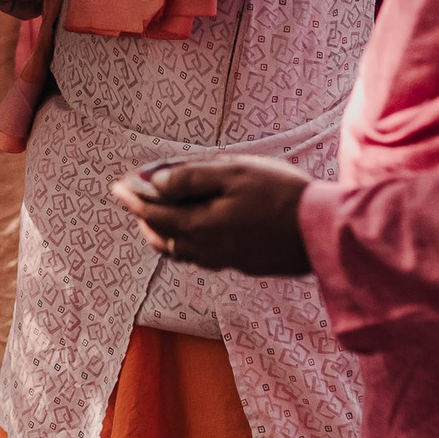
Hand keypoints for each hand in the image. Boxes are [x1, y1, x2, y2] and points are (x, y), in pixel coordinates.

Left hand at [109, 154, 314, 276]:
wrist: (321, 232)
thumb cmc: (279, 195)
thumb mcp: (233, 173)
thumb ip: (191, 178)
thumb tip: (154, 183)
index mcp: (200, 225)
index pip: (154, 212)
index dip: (133, 198)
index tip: (116, 188)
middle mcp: (207, 248)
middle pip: (163, 237)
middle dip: (145, 218)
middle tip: (134, 201)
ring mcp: (226, 260)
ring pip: (182, 251)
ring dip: (164, 234)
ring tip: (158, 220)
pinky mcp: (244, 264)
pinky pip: (203, 256)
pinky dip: (188, 244)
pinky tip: (197, 236)